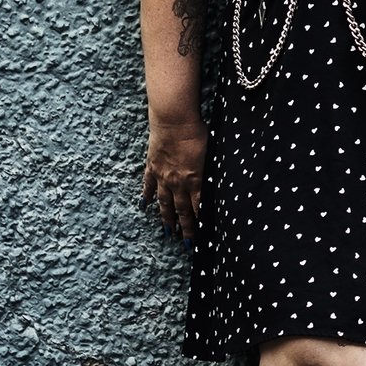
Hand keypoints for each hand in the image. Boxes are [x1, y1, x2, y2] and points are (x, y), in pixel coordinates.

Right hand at [144, 115, 206, 239]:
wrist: (174, 120)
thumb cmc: (197, 133)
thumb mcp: (213, 152)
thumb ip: (214, 171)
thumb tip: (220, 184)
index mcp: (195, 180)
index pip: (199, 207)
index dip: (201, 223)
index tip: (203, 237)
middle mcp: (178, 182)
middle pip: (182, 210)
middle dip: (186, 228)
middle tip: (187, 244)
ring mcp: (163, 176)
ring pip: (164, 202)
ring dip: (166, 218)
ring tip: (167, 232)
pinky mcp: (152, 166)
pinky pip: (148, 185)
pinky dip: (146, 196)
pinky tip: (145, 206)